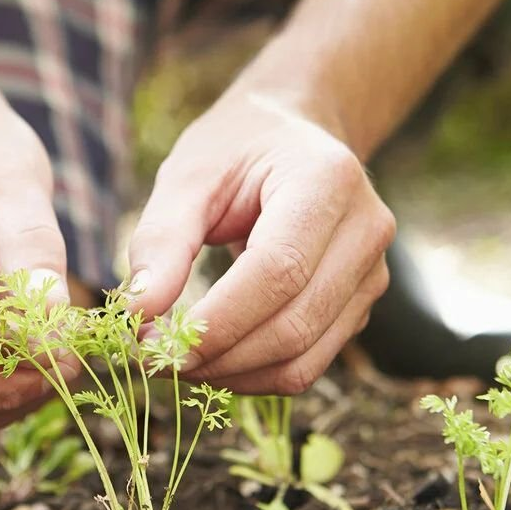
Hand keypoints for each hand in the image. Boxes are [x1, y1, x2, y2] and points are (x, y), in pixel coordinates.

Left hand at [127, 89, 395, 393]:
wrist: (294, 134)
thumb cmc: (237, 149)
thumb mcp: (189, 175)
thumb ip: (161, 240)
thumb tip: (139, 314)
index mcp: (328, 180)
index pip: (279, 271)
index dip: (216, 322)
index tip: (150, 344)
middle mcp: (365, 230)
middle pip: (294, 325)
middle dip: (217, 357)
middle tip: (152, 360)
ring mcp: (371, 273)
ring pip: (303, 360)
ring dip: (232, 376)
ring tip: (177, 361)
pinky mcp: (359, 306)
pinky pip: (307, 363)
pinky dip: (253, 375)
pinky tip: (211, 359)